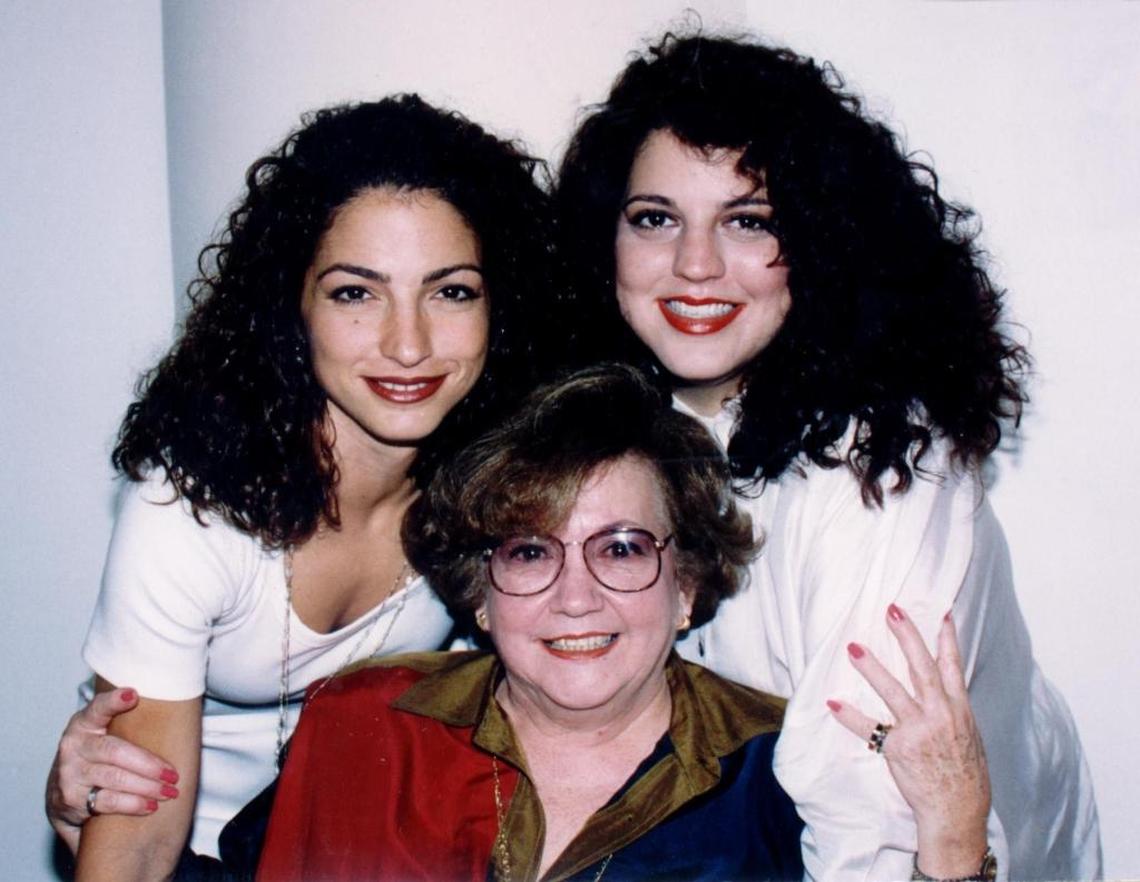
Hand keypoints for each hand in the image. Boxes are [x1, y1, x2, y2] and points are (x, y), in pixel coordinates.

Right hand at [45, 687, 179, 853]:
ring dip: (146, 787)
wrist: (61, 794)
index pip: (98, 708)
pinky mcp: (71, 799)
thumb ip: (127, 723)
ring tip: (168, 792)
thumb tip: (178, 714)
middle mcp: (74, 746)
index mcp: (84, 723)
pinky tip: (149, 806)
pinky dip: (133, 804)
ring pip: (114, 778)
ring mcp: (70, 773)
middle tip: (173, 775)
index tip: (132, 695)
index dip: (114, 701)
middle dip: (148, 764)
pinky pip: (108, 801)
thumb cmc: (96, 757)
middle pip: (115, 751)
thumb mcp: (103, 734)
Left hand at [827, 605, 990, 878]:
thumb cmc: (965, 777)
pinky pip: (869, 729)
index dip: (947, 639)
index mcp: (960, 711)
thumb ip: (953, 712)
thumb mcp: (969, 738)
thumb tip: (942, 691)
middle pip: (922, 667)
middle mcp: (940, 715)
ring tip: (853, 647)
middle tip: (892, 610)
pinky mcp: (899, 749)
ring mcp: (919, 731)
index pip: (952, 667)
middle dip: (907, 636)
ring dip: (872, 667)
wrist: (958, 813)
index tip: (940, 612)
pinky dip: (849, 716)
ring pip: (893, 691)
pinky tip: (833, 702)